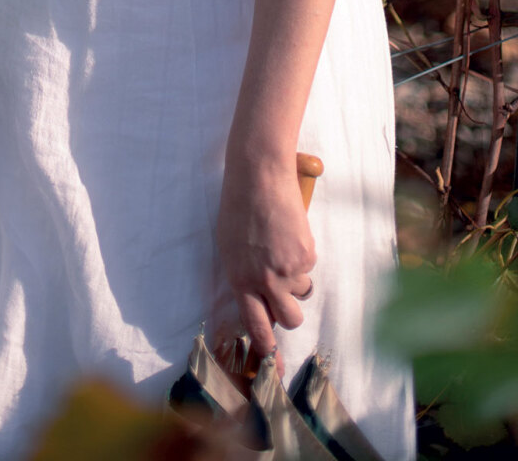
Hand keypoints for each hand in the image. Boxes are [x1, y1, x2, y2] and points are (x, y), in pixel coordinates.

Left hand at [216, 160, 315, 365]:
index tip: (273, 363)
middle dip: (291, 313)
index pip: (255, 326)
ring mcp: (288, 269)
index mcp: (240, 280)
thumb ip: (244, 276)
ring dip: (296, 278)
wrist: (259, 176)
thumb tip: (258, 298)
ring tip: (281, 247)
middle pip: (289, 319)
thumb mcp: (230, 247)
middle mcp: (264, 281)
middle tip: (286, 295)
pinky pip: (309, 266)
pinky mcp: (306, 254)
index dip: (267, 349)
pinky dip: (302, 253)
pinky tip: (289, 231)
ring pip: (302, 291)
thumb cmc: (239, 207)